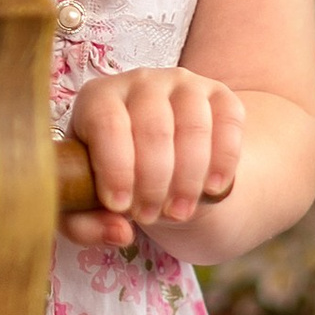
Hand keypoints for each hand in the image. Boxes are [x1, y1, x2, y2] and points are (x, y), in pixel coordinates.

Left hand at [65, 70, 243, 249]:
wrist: (162, 161)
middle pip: (153, 128)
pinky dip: (224, 161)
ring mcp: (183, 84)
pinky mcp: (220, 95)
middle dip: (153, 182)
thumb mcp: (89, 201)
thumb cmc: (116, 178)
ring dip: (188, 178)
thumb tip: (119, 233)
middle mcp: (140, 81)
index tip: (121, 207)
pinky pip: (229, 122)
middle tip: (149, 217)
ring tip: (178, 212)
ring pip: (193, 126)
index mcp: (98, 97)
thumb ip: (86, 224)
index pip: (107, 123)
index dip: (115, 168)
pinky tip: (212, 189)